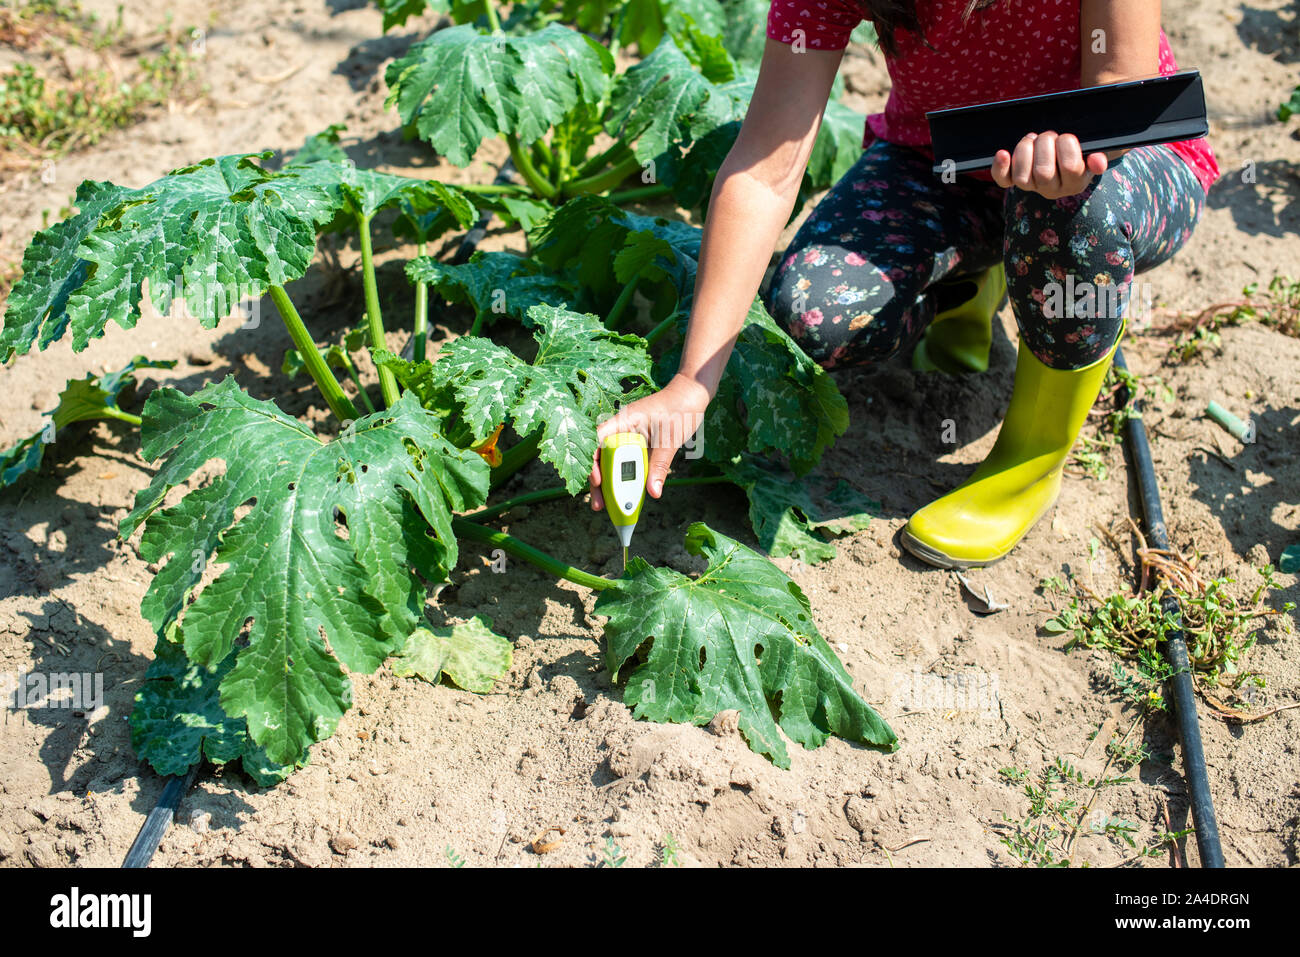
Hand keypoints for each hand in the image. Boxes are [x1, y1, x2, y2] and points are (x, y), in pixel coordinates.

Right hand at [588, 373, 709, 510]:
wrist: (691, 394)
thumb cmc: (681, 409)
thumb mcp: (671, 440)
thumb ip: (660, 465)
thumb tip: (653, 492)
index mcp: (624, 421)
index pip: (598, 440)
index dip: (593, 461)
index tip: (598, 480)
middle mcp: (621, 428)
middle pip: (601, 455)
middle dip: (598, 481)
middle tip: (598, 505)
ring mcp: (627, 435)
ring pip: (611, 460)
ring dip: (610, 481)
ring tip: (609, 504)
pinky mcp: (636, 442)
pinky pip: (625, 460)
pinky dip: (624, 476)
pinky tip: (625, 492)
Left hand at [991, 131, 1109, 199]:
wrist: (1067, 152)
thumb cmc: (1083, 149)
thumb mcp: (1097, 150)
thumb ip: (1099, 155)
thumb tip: (1098, 161)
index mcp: (1075, 183)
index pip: (1070, 166)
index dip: (1067, 145)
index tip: (1067, 136)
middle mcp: (1052, 190)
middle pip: (1043, 172)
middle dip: (1045, 144)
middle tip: (1050, 135)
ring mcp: (1032, 187)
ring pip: (1022, 177)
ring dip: (1026, 150)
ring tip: (1033, 138)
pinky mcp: (1014, 181)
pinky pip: (1003, 180)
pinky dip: (1000, 167)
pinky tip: (1002, 153)